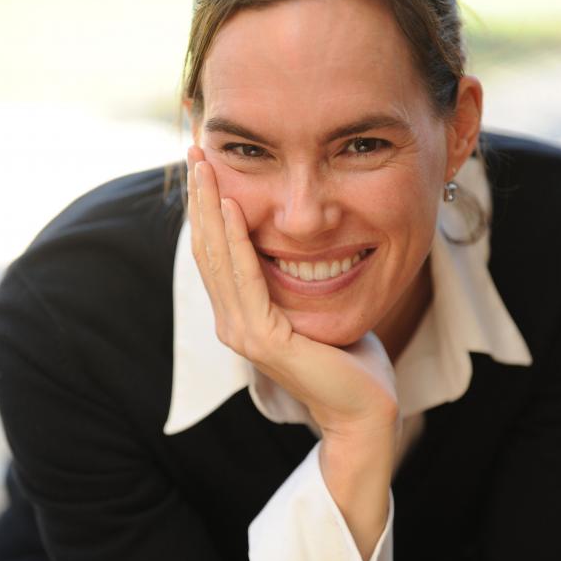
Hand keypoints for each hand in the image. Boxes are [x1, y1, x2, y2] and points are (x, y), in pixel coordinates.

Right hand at [185, 146, 399, 437]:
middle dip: (201, 198)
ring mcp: (244, 334)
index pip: (216, 253)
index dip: (207, 208)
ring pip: (219, 258)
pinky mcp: (264, 340)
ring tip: (205, 167)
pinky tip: (234, 207)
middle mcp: (233, 324)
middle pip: (208, 249)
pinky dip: (237, 241)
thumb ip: (298, 282)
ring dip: (211, 209)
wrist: (366, 410)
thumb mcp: (317, 308)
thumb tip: (304, 248)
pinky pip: (247, 278)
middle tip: (194, 150)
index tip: (206, 165)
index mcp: (242, 316)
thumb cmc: (351, 362)